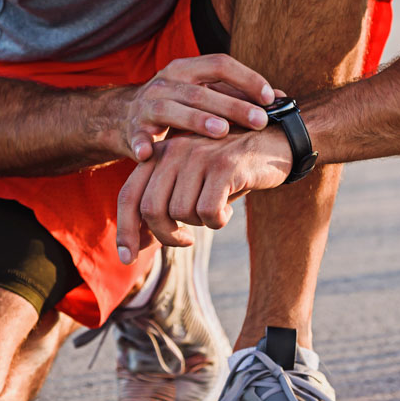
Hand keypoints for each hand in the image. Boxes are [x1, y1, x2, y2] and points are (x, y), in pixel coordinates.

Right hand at [112, 54, 276, 160]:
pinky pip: (137, 136)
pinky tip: (150, 153)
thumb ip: (238, 94)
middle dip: (232, 106)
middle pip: (202, 91)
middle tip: (259, 121)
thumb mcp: (205, 94)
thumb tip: (281, 99)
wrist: (124, 117)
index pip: (219, 64)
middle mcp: (166, 81)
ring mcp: (147, 105)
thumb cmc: (178, 106)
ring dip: (196, 120)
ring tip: (220, 132)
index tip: (269, 98)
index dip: (246, 78)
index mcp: (187, 68)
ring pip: (172, 109)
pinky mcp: (132, 129)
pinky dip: (142, 143)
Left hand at [115, 128, 292, 261]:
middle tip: (186, 241)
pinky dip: (218, 221)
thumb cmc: (227, 171)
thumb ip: (162, 203)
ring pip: (181, 213)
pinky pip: (208, 212)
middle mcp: (174, 150)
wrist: (275, 142)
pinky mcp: (224, 165)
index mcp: (159, 154)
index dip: (125, 231)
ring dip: (199, 224)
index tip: (128, 258)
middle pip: (151, 209)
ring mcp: (199, 155)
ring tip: (215, 210)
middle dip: (166, 236)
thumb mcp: (190, 182)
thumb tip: (138, 243)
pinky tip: (229, 210)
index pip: (128, 196)